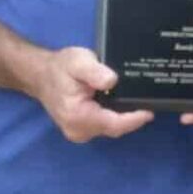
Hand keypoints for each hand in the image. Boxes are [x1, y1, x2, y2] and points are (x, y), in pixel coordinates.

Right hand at [34, 46, 153, 142]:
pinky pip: (104, 124)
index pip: (113, 124)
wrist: (41, 74)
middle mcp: (78, 130)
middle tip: (151, 100)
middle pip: (114, 128)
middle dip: (133, 117)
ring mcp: (79, 132)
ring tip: (142, 100)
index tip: (151, 111)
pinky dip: (116, 115)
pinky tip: (126, 102)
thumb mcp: (79, 61)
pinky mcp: (81, 128)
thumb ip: (95, 72)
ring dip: (125, 117)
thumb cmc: (61, 67)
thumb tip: (112, 81)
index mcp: (78, 117)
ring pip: (111, 127)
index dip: (134, 119)